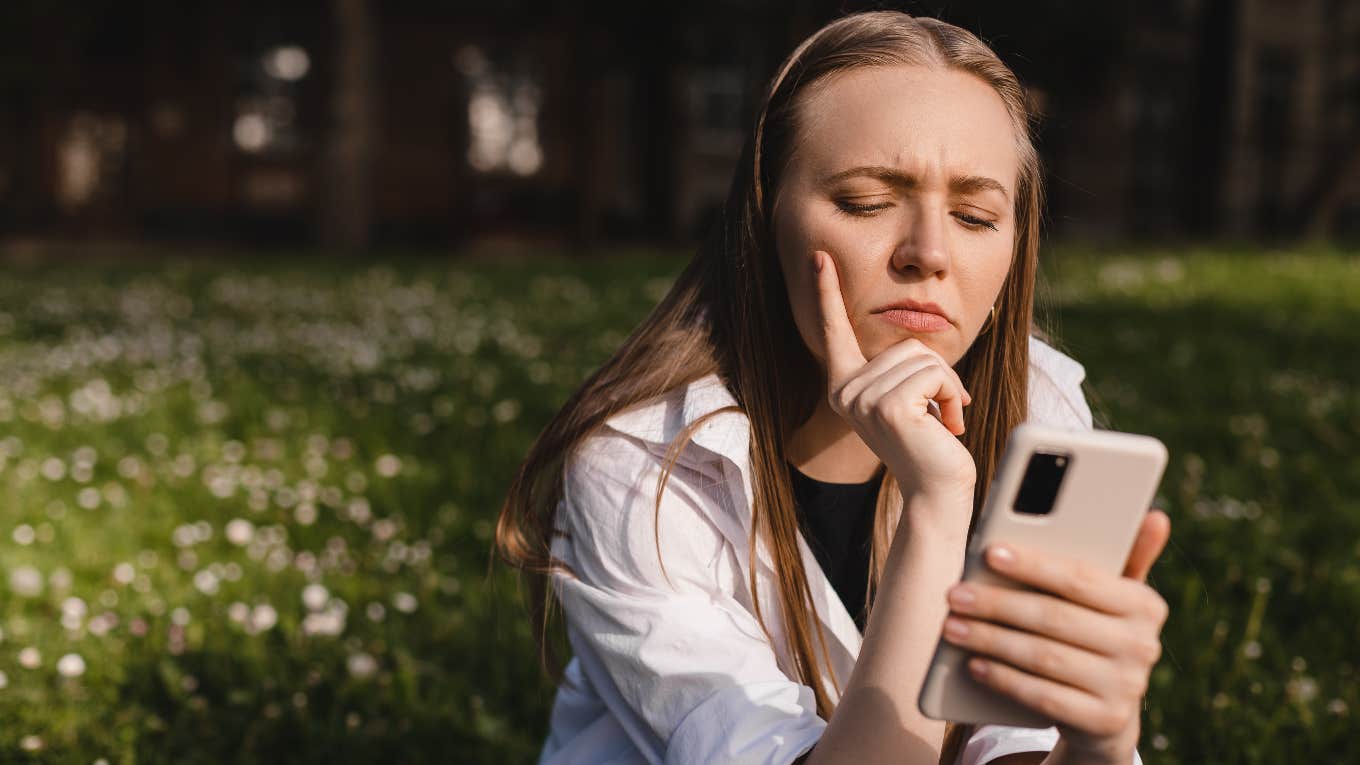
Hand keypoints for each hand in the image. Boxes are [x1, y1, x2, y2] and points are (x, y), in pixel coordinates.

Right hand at [812, 250, 976, 517]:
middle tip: (940, 413)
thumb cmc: (930, 446)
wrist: (936, 492)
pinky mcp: (888, 405)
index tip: (819, 257)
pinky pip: (934, 375)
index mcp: (845, 387)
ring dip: (947, 387)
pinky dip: (951, 396)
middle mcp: (845, 391)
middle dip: (937, 374)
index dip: (827, 293)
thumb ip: (902, 370)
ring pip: (924, 358)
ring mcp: (863, 399)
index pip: (835, 332)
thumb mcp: (910, 400)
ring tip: (942, 422)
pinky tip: (946, 427)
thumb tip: (917, 349)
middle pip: (906, 344)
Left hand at [940, 510, 1171, 762]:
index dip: (1033, 564)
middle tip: (955, 595)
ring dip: (991, 640)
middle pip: (1055, 617)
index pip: (1081, 578)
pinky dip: (1004, 679)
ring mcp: (1127, 687)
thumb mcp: (1110, 598)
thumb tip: (1154, 515)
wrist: (1105, 714)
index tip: (989, 552)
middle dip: (997, 604)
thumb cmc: (1095, 635)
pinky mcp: (1105, 721)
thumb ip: (1121, 556)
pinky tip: (974, 664)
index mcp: (1145, 604)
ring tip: (952, 626)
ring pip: (1044, 657)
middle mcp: (1143, 645)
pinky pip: (1044, 697)